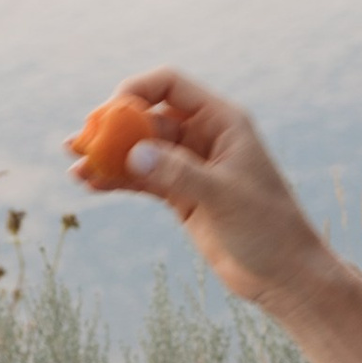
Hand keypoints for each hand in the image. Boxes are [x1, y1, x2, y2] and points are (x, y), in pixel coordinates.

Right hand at [88, 70, 333, 308]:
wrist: (285, 276)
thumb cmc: (268, 229)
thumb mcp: (223, 197)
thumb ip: (179, 174)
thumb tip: (135, 156)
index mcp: (222, 121)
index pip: (170, 86)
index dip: (136, 92)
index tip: (110, 113)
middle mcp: (203, 137)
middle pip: (147, 118)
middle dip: (111, 128)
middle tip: (79, 142)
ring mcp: (190, 167)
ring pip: (140, 151)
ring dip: (108, 157)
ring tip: (76, 167)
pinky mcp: (181, 197)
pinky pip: (143, 180)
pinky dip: (118, 180)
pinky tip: (91, 185)